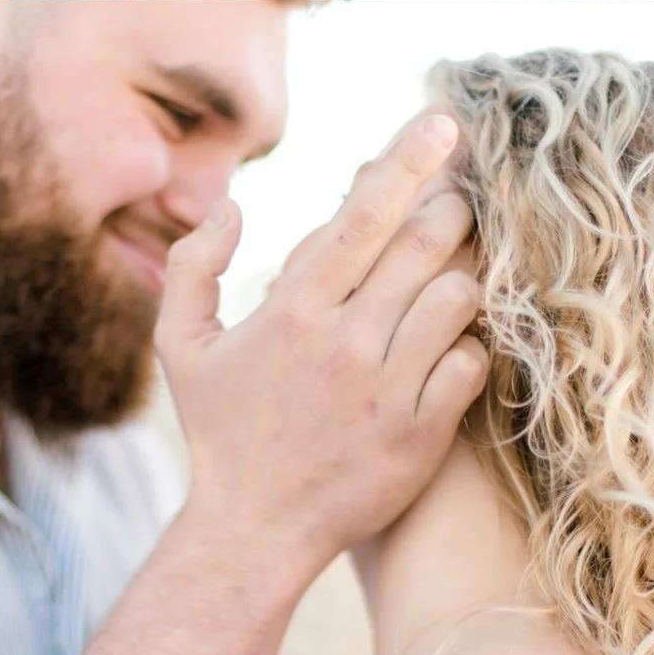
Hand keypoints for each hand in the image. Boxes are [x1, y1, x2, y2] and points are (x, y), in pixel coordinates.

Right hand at [157, 111, 486, 596]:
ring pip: (458, 299)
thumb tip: (231, 203)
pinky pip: (473, 364)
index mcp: (291, 310)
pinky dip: (471, 345)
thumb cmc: (220, 432)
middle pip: (424, 245)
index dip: (405, 160)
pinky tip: (454, 344)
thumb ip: (196, 265)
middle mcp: (344, 342)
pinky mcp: (423, 433)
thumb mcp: (181, 345)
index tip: (441, 121)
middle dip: (452, 209)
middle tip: (461, 198)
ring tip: (460, 269)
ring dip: (466, 275)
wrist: (254, 532)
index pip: (361, 215)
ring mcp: (389, 389)